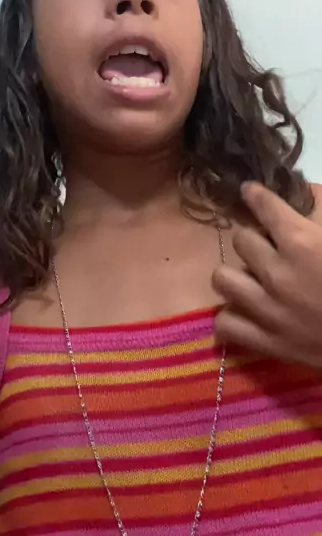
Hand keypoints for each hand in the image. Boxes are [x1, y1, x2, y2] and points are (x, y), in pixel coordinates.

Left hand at [212, 182, 321, 368]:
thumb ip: (320, 219)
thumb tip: (307, 199)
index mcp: (302, 243)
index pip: (265, 206)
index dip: (256, 195)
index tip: (249, 192)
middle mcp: (277, 273)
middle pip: (240, 239)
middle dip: (254, 240)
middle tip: (267, 248)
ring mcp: (267, 309)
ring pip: (222, 278)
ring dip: (236, 275)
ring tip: (251, 279)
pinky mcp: (267, 343)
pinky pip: (224, 323)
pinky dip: (233, 317)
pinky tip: (246, 313)